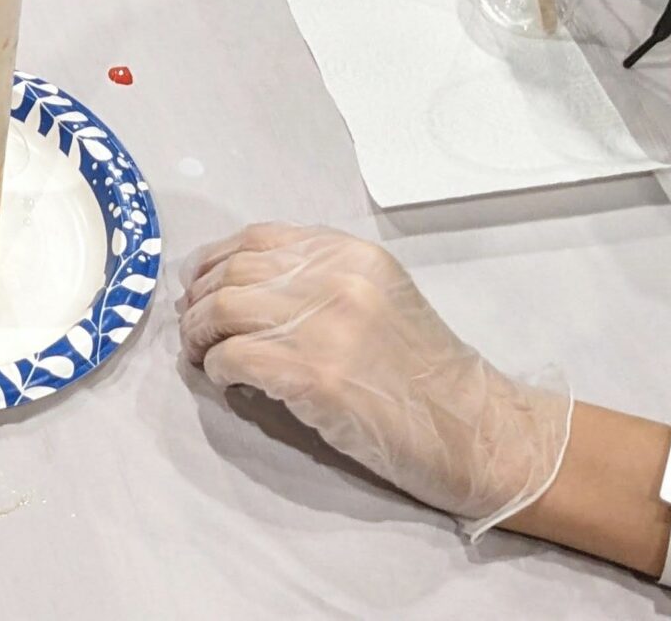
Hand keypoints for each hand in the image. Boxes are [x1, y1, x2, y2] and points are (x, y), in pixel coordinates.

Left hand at [179, 225, 572, 532]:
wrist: (477, 431)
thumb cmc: (425, 373)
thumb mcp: (378, 297)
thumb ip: (317, 279)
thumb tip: (233, 282)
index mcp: (351, 254)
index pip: (257, 238)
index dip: (215, 260)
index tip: (198, 285)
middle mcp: (337, 279)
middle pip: (232, 272)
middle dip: (199, 300)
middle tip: (193, 330)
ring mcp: (326, 327)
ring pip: (223, 309)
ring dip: (199, 334)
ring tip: (203, 355)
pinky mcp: (316, 377)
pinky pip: (234, 358)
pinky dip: (217, 369)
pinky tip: (229, 382)